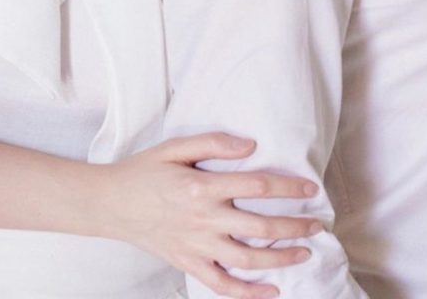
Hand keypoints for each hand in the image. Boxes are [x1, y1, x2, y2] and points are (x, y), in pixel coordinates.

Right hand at [96, 132, 319, 297]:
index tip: (310, 189)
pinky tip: (272, 290)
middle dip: (294, 227)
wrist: (110, 203)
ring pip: (247, 259)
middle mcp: (203, 219)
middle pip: (260, 226)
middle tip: (316, 224)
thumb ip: (214, 143)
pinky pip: (223, 285)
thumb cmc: (144, 171)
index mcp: (203, 186)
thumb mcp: (175, 147)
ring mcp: (196, 246)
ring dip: (281, 259)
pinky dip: (249, 292)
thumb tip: (250, 145)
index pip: (258, 185)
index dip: (288, 187)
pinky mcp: (188, 264)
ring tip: (304, 253)